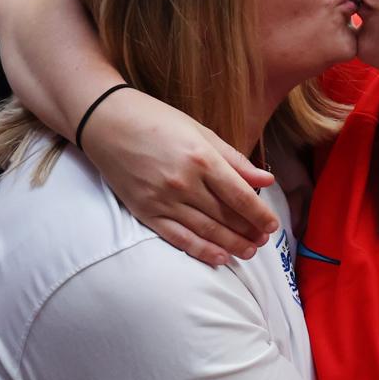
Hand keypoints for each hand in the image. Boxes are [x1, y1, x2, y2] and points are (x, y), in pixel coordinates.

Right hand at [80, 92, 279, 262]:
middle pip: (225, 215)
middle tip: (263, 241)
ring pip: (206, 230)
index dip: (260, 214)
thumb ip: (234, 159)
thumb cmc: (157, 121)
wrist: (106, 122)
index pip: (240, 195)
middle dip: (249, 231)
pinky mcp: (145, 212)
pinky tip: (220, 258)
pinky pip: (178, 238)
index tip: (272, 225)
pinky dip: (201, 250)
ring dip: (231, 244)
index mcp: (202, 158)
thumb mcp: (200, 131)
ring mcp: (163, 200)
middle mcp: (184, 182)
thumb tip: (266, 180)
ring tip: (248, 251)